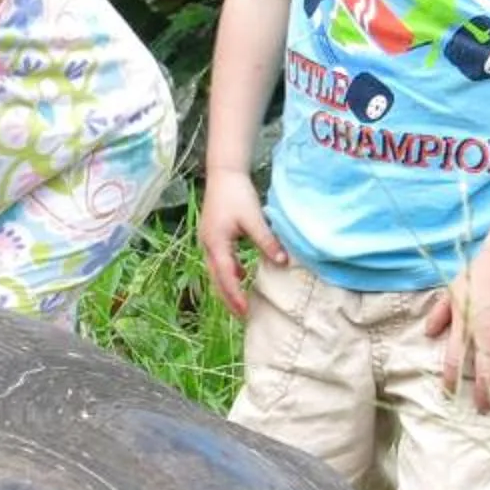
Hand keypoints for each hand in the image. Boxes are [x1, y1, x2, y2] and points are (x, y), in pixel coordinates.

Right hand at [199, 175, 285, 318]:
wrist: (223, 173)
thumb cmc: (237, 193)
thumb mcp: (254, 218)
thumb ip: (266, 241)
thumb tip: (282, 261)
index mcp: (217, 243)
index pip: (226, 277)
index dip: (235, 296)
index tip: (245, 312)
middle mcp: (208, 245)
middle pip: (216, 280)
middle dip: (228, 299)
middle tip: (242, 316)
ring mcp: (208, 241)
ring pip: (216, 272)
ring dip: (227, 287)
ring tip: (240, 302)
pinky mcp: (212, 236)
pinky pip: (219, 261)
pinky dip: (228, 273)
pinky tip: (240, 275)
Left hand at [424, 256, 489, 412]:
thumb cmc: (475, 278)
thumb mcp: (452, 294)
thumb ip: (440, 315)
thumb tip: (427, 334)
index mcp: (467, 327)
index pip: (455, 359)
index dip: (451, 378)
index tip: (449, 394)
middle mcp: (489, 333)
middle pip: (488, 372)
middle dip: (486, 395)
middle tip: (486, 413)